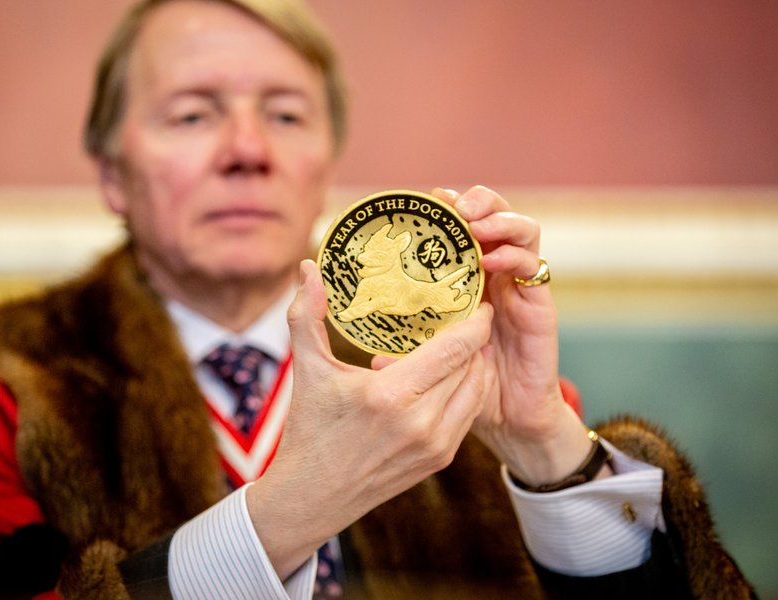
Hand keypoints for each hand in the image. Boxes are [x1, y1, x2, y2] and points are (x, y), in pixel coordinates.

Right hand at [247, 259, 493, 578]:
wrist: (311, 497)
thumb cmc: (308, 430)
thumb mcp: (307, 370)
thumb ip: (307, 314)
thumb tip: (308, 266)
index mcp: (391, 395)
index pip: (455, 348)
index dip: (474, 319)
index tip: (476, 296)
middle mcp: (422, 422)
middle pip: (473, 365)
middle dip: (477, 335)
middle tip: (470, 309)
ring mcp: (436, 445)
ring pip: (478, 390)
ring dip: (477, 362)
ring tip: (466, 338)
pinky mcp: (440, 459)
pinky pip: (470, 413)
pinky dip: (469, 388)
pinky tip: (455, 371)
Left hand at [431, 186, 593, 485]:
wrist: (509, 418)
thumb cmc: (467, 386)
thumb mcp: (429, 363)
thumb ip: (407, 353)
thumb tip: (372, 357)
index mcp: (467, 281)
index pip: (461, 230)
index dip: (448, 210)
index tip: (424, 200)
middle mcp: (497, 276)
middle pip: (494, 218)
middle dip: (478, 201)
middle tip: (452, 202)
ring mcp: (520, 287)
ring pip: (521, 231)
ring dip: (499, 218)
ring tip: (474, 222)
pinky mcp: (540, 304)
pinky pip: (534, 266)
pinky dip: (514, 254)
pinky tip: (491, 259)